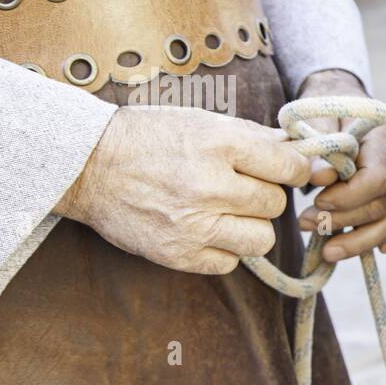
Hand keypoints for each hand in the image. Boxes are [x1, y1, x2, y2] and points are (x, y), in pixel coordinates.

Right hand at [54, 104, 309, 273]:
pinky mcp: (178, 254)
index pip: (288, 167)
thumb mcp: (201, 121)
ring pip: (261, 238)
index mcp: (219, 144)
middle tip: (240, 188)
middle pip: (274, 203)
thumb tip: (298, 148)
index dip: (294, 170)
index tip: (287, 171)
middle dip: (263, 195)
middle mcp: (209, 185)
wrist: (86, 165)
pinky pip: (229, 263)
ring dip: (250, 226)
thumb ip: (252, 136)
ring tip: (226, 212)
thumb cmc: (149, 137)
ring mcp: (193, 224)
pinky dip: (223, 250)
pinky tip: (205, 230)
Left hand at [295, 70, 385, 261]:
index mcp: (383, 134)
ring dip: (361, 241)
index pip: (377, 178)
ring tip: (327, 249)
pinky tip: (378, 250)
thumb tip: (320, 178)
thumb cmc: (323, 111)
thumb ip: (318, 146)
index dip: (347, 198)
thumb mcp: (313, 120)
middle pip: (383, 205)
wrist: (340, 104)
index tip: (317, 200)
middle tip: (305, 223)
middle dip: (343, 222)